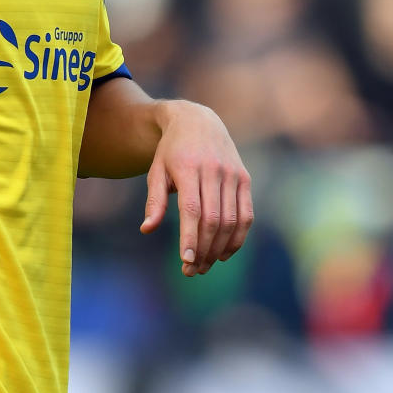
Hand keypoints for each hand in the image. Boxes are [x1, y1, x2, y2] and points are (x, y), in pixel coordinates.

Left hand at [139, 100, 253, 276]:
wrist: (197, 121)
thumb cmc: (171, 152)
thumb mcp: (156, 171)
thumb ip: (154, 201)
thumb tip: (147, 229)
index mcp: (189, 167)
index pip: (193, 209)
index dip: (191, 237)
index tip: (185, 261)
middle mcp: (214, 170)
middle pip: (213, 219)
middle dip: (203, 249)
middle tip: (191, 270)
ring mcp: (233, 174)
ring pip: (231, 220)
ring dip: (219, 248)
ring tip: (204, 265)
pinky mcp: (244, 179)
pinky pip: (246, 215)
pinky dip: (238, 238)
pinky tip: (224, 253)